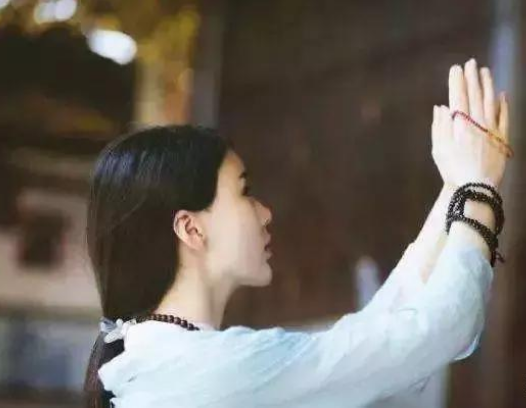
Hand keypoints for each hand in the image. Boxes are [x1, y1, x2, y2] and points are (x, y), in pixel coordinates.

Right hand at [431, 59, 508, 188]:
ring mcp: (492, 129)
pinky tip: (502, 94)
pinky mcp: (502, 138)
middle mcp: (477, 122)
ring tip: (485, 71)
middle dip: (472, 78)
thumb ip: (439, 126)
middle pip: (475, 95)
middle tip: (471, 63)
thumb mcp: (439, 149)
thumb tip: (440, 107)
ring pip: (491, 102)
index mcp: (460, 124)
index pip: (458, 97)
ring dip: (488, 85)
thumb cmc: (452, 169)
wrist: (475, 187)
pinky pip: (504, 117)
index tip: (456, 68)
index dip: (457, 82)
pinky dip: (503, 104)